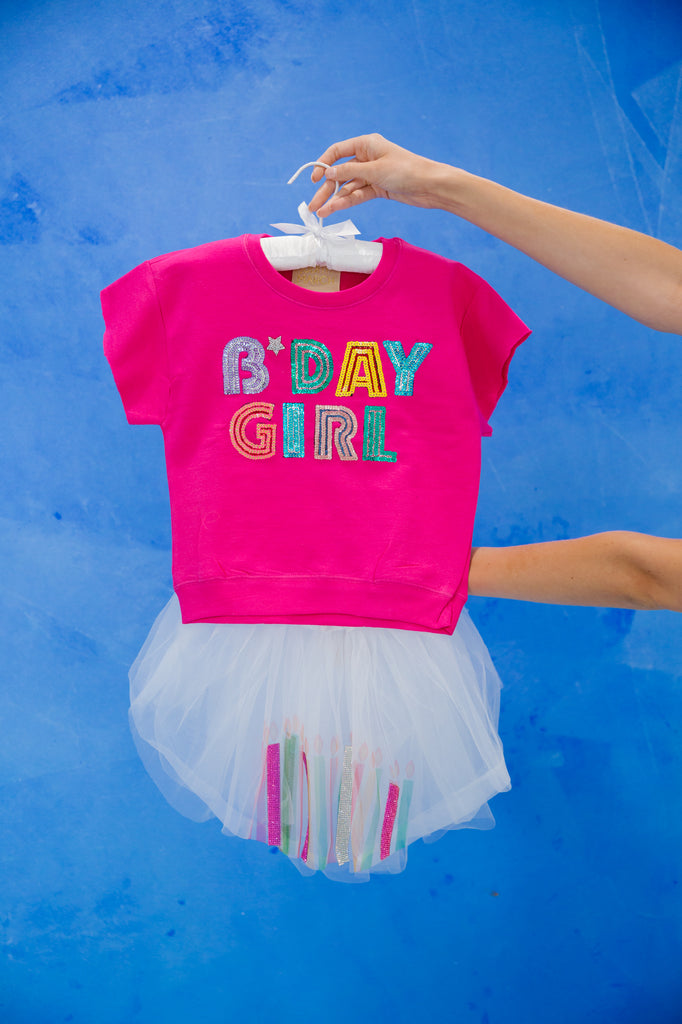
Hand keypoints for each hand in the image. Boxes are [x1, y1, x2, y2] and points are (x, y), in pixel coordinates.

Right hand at [308, 133, 445, 217]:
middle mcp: (367, 157)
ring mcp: (371, 174)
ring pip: (347, 187)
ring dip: (334, 200)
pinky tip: (335, 210)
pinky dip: (347, 202)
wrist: (430, 186)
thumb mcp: (374, 170)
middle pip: (340, 173)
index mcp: (366, 144)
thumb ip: (349, 172)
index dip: (323, 165)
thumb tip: (328, 173)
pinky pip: (357, 195)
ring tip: (321, 212)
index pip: (337, 152)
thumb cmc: (406, 170)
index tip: (314, 180)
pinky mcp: (377, 188)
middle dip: (326, 189)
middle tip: (313, 205)